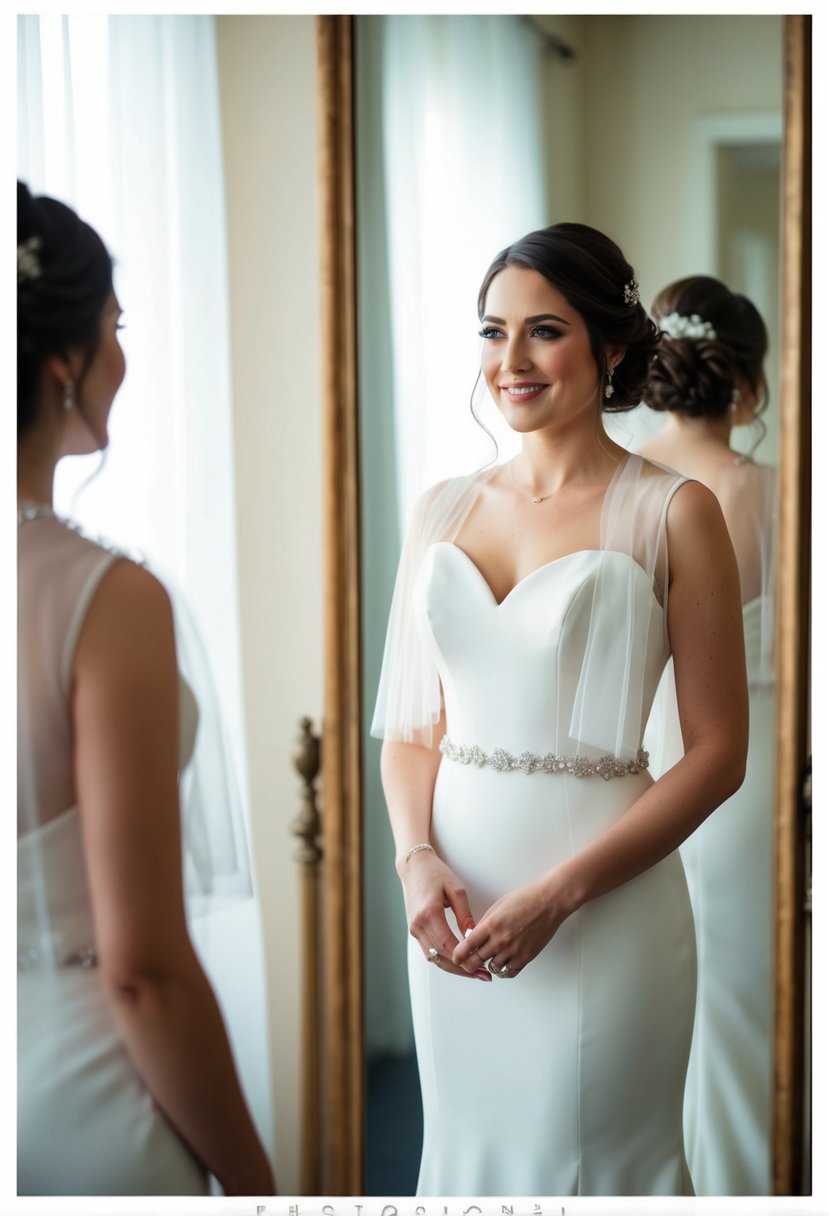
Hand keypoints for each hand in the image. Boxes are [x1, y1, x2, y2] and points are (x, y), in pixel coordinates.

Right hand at [401, 851, 490, 981]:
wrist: (414, 866)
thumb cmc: (435, 873)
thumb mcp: (456, 890)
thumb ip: (465, 916)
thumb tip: (473, 937)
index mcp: (429, 913)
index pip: (448, 946)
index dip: (465, 960)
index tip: (482, 966)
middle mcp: (418, 924)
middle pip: (441, 957)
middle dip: (463, 969)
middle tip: (483, 975)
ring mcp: (414, 929)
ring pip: (434, 958)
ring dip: (454, 968)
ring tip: (474, 972)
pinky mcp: (414, 930)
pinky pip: (429, 951)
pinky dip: (444, 960)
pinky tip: (459, 963)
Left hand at [451, 875, 566, 978]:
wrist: (550, 902)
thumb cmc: (526, 899)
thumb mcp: (498, 905)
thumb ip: (484, 923)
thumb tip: (473, 936)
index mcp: (491, 925)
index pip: (466, 947)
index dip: (458, 955)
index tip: (456, 957)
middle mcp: (501, 940)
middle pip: (476, 961)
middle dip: (469, 963)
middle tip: (468, 962)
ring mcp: (514, 950)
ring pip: (492, 968)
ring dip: (489, 964)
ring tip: (490, 957)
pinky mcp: (526, 957)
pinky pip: (510, 972)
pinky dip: (504, 971)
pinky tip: (503, 964)